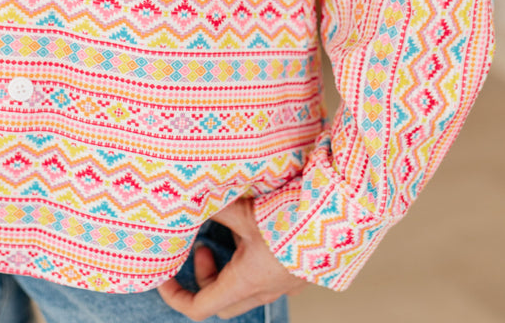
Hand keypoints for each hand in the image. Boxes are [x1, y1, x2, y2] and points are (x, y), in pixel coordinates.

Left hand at [157, 198, 305, 320]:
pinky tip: (260, 227)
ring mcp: (283, 284)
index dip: (175, 295)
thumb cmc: (292, 220)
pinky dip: (253, 258)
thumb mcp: (245, 210)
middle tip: (202, 244)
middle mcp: (263, 290)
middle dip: (206, 276)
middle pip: (221, 300)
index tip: (165, 276)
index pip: (198, 308)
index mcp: (245, 283)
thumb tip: (189, 196)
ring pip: (246, 288)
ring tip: (233, 229)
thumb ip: (216, 206)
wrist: (340, 219)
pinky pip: (268, 275)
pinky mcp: (298, 270)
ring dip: (231, 265)